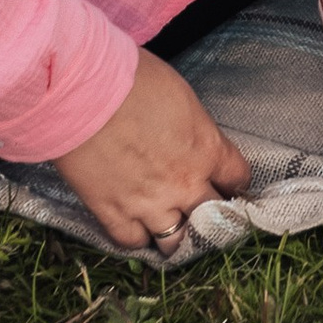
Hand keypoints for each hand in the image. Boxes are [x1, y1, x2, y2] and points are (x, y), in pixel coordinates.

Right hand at [56, 49, 250, 251]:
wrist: (84, 93)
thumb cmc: (134, 80)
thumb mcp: (183, 98)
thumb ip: (195, 130)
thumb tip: (192, 140)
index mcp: (207, 150)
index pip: (237, 179)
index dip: (232, 182)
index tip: (225, 181)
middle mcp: (184, 184)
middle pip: (214, 219)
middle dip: (210, 215)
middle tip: (200, 209)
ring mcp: (149, 204)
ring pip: (175, 242)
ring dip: (174, 233)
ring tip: (168, 223)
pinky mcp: (113, 214)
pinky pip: (133, 242)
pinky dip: (136, 236)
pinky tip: (135, 224)